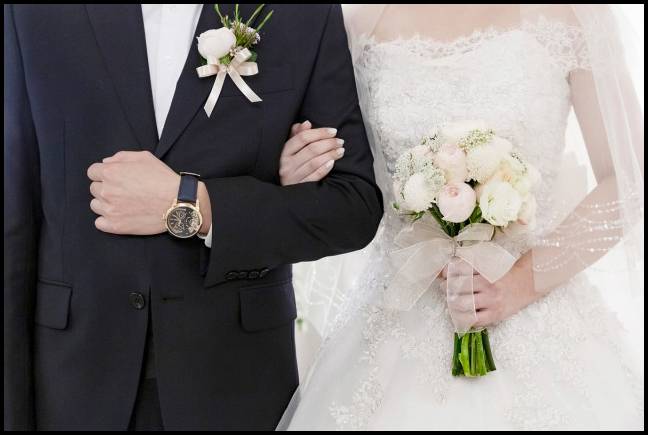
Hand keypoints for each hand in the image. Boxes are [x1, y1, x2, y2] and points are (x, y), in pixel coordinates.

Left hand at [87, 151, 210, 235]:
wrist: (177, 201)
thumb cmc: (163, 178)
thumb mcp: (144, 157)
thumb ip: (121, 156)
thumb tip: (106, 162)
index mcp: (111, 172)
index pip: (92, 172)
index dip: (104, 174)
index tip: (115, 178)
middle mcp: (106, 190)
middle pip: (94, 188)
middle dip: (106, 188)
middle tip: (123, 191)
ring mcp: (110, 210)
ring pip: (95, 205)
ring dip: (105, 204)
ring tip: (123, 204)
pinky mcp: (115, 226)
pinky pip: (99, 223)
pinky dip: (106, 220)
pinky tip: (120, 216)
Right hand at [279, 120, 344, 185]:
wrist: (285, 192)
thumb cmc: (290, 165)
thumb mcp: (290, 150)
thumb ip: (297, 135)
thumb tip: (307, 123)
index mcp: (284, 152)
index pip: (303, 138)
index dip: (320, 132)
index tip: (333, 131)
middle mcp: (286, 165)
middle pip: (311, 149)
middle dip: (329, 143)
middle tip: (340, 141)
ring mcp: (293, 177)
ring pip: (315, 162)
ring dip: (330, 154)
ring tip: (341, 150)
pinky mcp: (300, 187)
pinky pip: (315, 176)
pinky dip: (325, 168)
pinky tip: (333, 162)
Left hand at [439, 252, 539, 326]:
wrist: (527, 283)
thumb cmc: (502, 274)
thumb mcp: (486, 265)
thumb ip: (467, 266)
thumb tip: (443, 270)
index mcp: (484, 270)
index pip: (459, 270)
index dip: (446, 272)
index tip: (442, 275)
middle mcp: (487, 284)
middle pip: (458, 287)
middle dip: (446, 288)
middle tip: (444, 288)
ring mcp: (491, 300)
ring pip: (463, 304)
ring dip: (452, 304)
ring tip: (451, 302)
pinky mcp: (495, 315)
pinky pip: (474, 320)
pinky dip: (463, 319)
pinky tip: (460, 315)